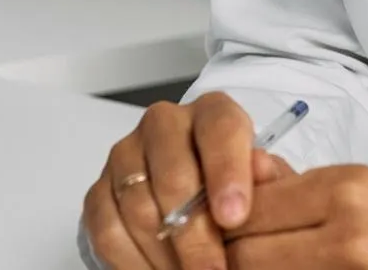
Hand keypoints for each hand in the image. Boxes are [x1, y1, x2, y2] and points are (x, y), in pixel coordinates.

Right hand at [82, 93, 296, 269]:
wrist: (197, 201)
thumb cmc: (235, 188)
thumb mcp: (264, 183)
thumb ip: (267, 179)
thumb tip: (264, 170)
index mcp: (212, 112)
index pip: (219, 129)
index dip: (227, 172)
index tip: (234, 217)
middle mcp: (165, 124)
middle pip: (174, 175)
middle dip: (196, 234)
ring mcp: (127, 154)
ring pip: (139, 206)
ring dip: (166, 254)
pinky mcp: (100, 188)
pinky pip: (107, 228)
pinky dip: (133, 261)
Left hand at [225, 165, 367, 269]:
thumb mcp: (360, 179)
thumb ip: (295, 183)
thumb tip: (242, 174)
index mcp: (345, 192)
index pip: (249, 210)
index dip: (226, 221)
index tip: (225, 223)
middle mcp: (348, 238)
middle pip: (248, 257)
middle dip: (236, 254)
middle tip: (241, 249)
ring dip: (260, 269)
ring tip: (271, 260)